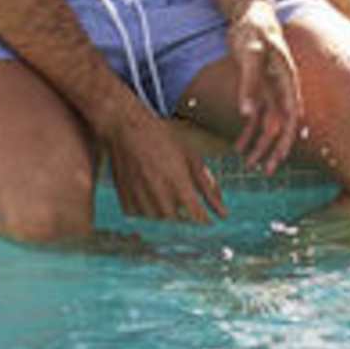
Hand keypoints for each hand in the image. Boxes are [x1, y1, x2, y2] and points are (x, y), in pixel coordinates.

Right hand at [106, 108, 226, 222]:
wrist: (127, 128)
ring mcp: (140, 199)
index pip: (197, 215)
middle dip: (185, 213)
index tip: (207, 219)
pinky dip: (148, 208)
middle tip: (182, 195)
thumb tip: (223, 212)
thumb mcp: (191, 157)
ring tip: (164, 186)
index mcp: (179, 182)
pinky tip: (148, 189)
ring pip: (159, 219)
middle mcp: (159, 194)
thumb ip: (208, 185)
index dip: (204, 219)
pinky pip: (141, 216)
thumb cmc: (163, 138)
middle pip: (179, 220)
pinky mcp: (125, 200)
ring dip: (166, 210)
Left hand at [228, 0, 302, 174]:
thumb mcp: (251, 54)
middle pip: (282, 124)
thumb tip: (247, 114)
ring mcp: (271, 89)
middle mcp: (282, 88)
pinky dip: (248, 131)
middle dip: (274, 149)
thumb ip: (250, 84)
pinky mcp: (259, 87)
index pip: (290, 115)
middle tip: (265, 170)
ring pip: (268, 123)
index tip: (279, 158)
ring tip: (248, 163)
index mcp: (287, 80)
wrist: (249, 12)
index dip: (286, 139)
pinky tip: (238, 146)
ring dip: (259, 143)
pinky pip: (256, 115)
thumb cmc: (253, 29)